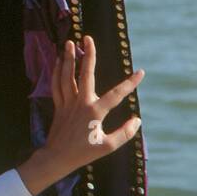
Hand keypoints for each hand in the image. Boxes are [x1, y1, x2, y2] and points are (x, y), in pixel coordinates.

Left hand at [17, 35, 144, 195]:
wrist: (57, 157)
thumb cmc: (83, 153)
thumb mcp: (108, 146)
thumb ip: (125, 133)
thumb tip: (138, 120)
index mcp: (95, 113)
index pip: (116, 95)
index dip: (130, 83)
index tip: (141, 72)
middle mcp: (80, 103)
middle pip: (84, 74)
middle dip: (87, 55)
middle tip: (88, 38)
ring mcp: (67, 103)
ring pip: (66, 76)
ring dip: (68, 58)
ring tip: (70, 42)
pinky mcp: (58, 105)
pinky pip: (56, 84)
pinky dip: (57, 71)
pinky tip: (58, 61)